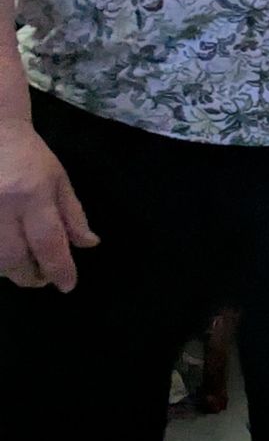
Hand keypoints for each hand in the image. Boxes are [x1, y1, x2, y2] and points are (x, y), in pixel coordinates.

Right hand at [0, 118, 96, 290]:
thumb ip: (72, 214)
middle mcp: (2, 207)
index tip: (67, 285)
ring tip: (24, 267)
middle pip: (14, 259)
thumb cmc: (28, 155)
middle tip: (43, 278)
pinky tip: (6, 255)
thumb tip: (88, 245)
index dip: (59, 269)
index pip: (48, 243)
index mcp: (32, 194)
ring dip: (10, 270)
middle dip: (31, 276)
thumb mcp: (58, 179)